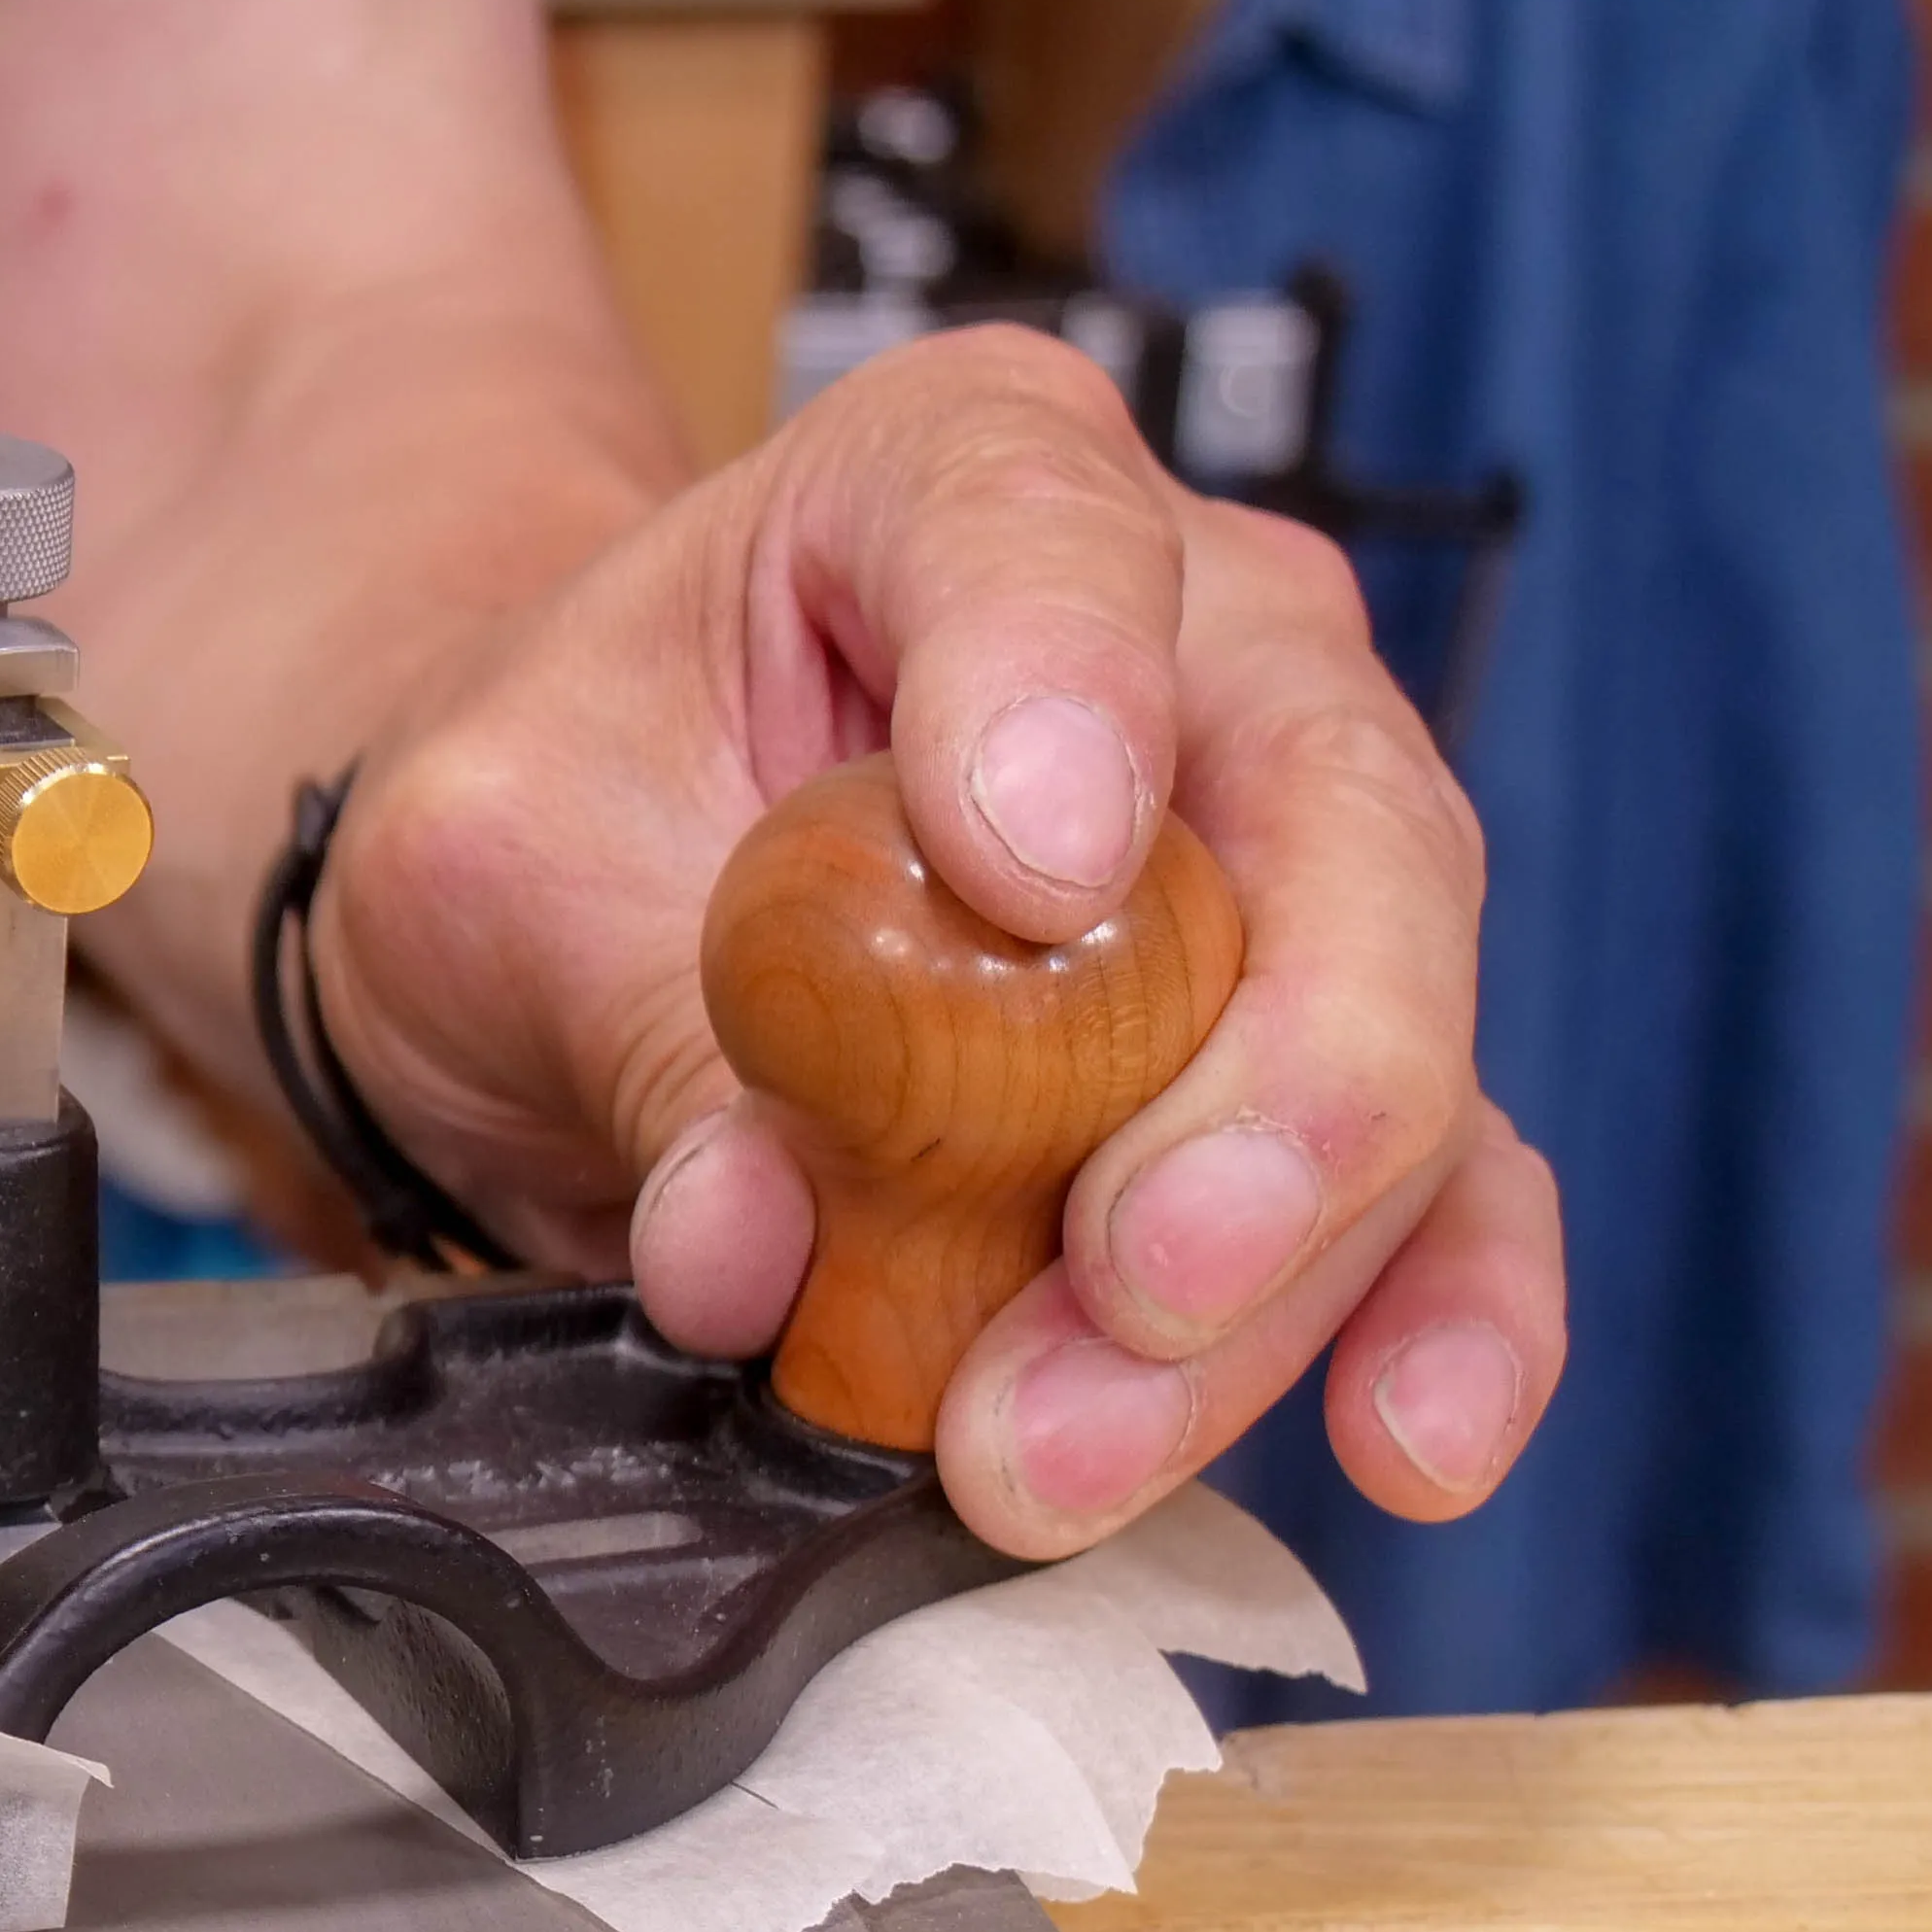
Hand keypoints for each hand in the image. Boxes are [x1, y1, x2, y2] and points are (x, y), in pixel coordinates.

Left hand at [296, 330, 1563, 1554]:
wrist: (551, 896)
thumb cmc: (547, 804)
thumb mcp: (503, 869)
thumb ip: (646, 1027)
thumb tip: (756, 1239)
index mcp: (958, 479)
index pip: (1049, 540)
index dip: (1066, 693)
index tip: (1031, 871)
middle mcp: (1192, 635)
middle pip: (1332, 835)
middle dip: (1263, 1098)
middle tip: (1127, 1287)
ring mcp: (1286, 855)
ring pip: (1385, 1056)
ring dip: (1266, 1289)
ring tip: (1072, 1452)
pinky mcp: (1304, 1070)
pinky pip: (1428, 1193)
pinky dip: (1427, 1323)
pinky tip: (1416, 1441)